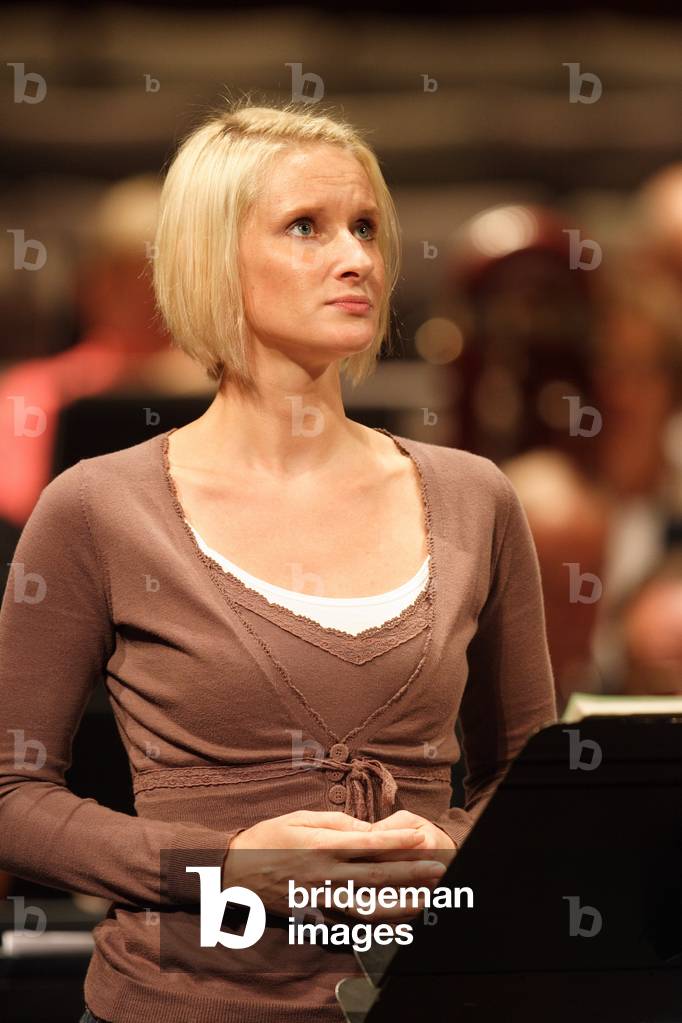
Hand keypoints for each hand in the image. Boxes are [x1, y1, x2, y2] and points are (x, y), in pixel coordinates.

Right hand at [222, 810, 448, 922]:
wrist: (234, 872)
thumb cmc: (267, 838)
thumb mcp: (298, 818)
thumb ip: (335, 822)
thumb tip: (366, 828)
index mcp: (322, 845)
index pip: (368, 844)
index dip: (397, 841)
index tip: (421, 837)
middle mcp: (326, 873)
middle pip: (376, 875)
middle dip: (411, 873)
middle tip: (439, 869)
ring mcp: (322, 897)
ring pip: (369, 903)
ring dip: (401, 901)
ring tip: (428, 896)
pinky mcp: (317, 913)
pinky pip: (352, 918)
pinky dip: (377, 919)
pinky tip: (396, 916)